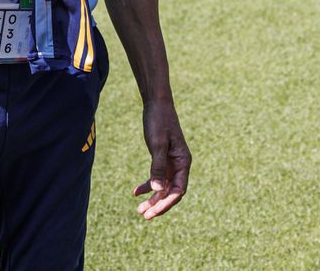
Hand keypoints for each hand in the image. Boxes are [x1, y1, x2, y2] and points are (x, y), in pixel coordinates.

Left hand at [132, 99, 190, 218]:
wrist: (156, 104)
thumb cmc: (159, 121)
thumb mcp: (157, 144)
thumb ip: (158, 167)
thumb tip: (157, 190)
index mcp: (183, 162)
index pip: (178, 190)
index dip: (166, 203)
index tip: (153, 212)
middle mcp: (179, 165)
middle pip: (170, 192)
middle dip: (158, 205)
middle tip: (144, 216)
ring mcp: (171, 163)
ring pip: (163, 187)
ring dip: (152, 199)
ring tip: (139, 209)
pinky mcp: (162, 159)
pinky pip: (156, 178)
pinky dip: (147, 185)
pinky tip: (135, 192)